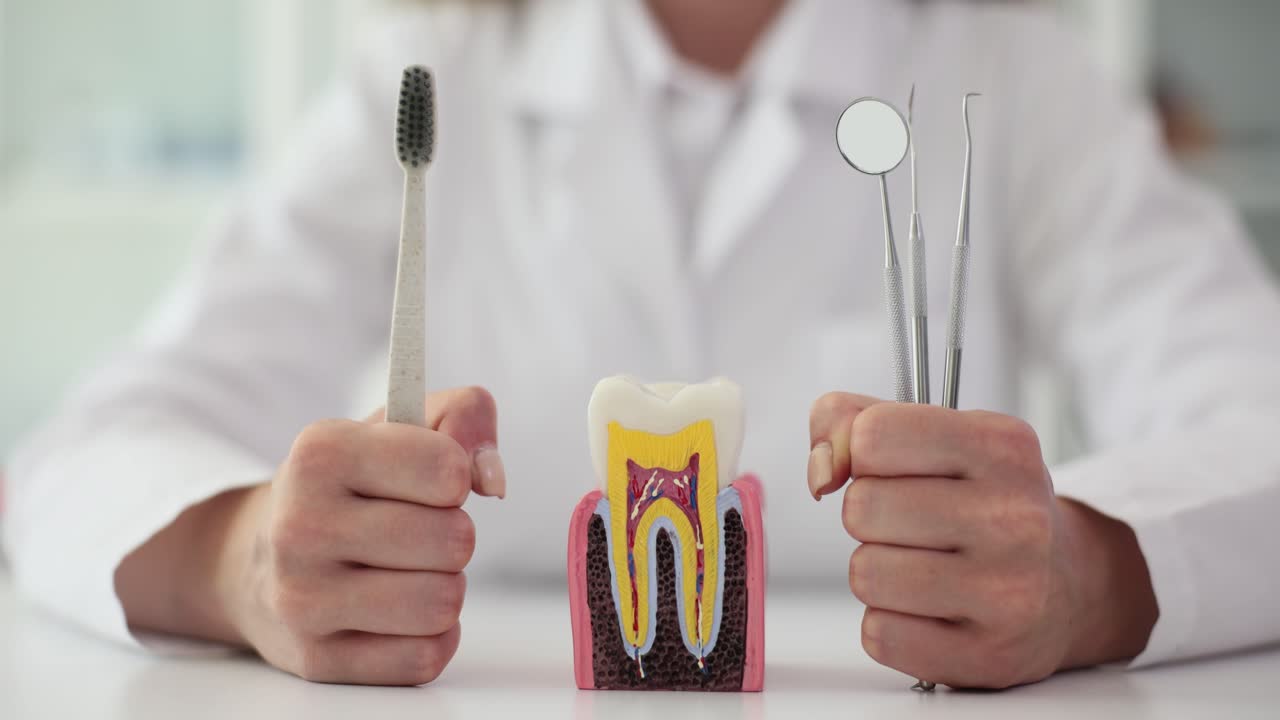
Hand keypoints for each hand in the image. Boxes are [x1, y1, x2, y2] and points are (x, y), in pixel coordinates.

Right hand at [115, 386, 505, 685]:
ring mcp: (303, 599)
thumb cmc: (346, 487)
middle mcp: (301, 526)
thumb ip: (463, 416)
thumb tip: (492, 478)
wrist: (255, 562)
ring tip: (409, 571)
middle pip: (454, 541)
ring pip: (443, 604)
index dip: (456, 476)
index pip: (446, 469)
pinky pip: (425, 656)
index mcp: (321, 454)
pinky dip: (430, 636)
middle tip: (420, 531)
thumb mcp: (396, 427)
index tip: (434, 480)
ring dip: (444, 587)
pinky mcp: (318, 659)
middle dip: (454, 535)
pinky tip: (398, 615)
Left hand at [807, 393, 1157, 688]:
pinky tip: (930, 610)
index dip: (859, 453)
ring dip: (876, 571)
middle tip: (912, 524)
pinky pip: (880, 635)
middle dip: (867, 516)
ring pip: (865, 574)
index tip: (885, 468)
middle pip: (861, 508)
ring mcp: (1009, 591)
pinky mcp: (989, 655)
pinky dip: (889, 624)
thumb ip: (848, 420)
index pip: (872, 435)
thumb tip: (821, 471)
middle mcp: (1014, 516)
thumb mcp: (931, 434)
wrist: (1066, 585)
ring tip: (921, 566)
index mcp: (1002, 446)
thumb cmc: (980, 501)